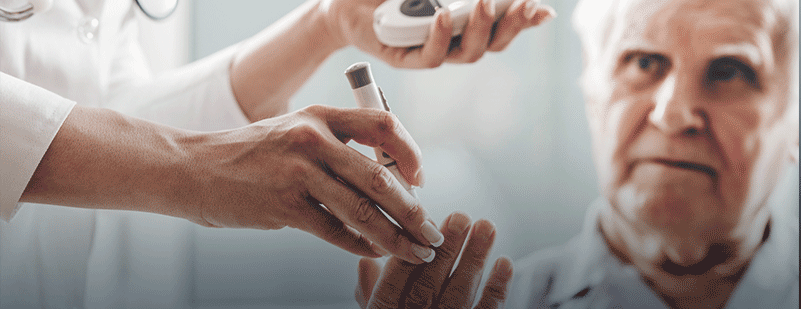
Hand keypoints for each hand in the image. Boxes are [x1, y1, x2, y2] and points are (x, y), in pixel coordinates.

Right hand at [185, 104, 441, 263]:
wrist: (193, 169)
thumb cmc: (250, 154)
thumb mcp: (294, 131)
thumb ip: (337, 147)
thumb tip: (388, 180)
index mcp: (320, 115)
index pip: (383, 125)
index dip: (411, 153)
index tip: (422, 180)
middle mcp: (313, 139)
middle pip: (381, 176)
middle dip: (414, 211)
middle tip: (432, 233)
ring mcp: (298, 173)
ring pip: (363, 211)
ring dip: (396, 237)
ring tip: (415, 252)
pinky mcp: (285, 206)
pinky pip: (336, 231)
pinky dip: (361, 246)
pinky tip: (374, 252)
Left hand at [322, 0, 556, 67]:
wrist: (347, 1)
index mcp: (465, 21)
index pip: (503, 25)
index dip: (526, 21)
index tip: (544, 11)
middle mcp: (453, 39)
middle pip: (493, 43)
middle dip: (512, 26)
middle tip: (524, 5)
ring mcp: (431, 51)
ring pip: (466, 54)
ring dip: (479, 29)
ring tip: (483, 2)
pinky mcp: (404, 59)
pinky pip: (429, 56)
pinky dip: (439, 37)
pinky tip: (443, 16)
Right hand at [355, 212, 513, 307]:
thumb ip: (371, 293)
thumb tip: (366, 261)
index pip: (395, 282)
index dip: (411, 251)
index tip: (426, 224)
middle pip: (429, 283)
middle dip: (446, 247)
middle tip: (461, 215)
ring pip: (459, 293)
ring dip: (475, 258)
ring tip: (486, 227)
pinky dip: (497, 288)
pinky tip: (504, 263)